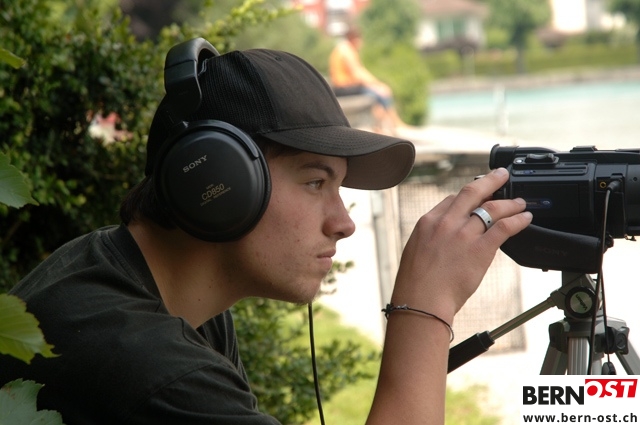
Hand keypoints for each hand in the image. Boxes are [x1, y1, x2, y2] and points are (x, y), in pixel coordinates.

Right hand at [392, 167, 531, 322]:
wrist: (421, 301)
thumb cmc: (416, 283)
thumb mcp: (416, 249)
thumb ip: (432, 237)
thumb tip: (444, 236)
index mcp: (428, 221)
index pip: (452, 199)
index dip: (470, 196)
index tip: (480, 196)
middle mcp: (447, 222)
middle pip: (472, 192)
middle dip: (491, 180)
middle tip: (503, 175)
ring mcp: (464, 234)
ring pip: (492, 207)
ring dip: (510, 202)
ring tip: (521, 202)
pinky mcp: (480, 249)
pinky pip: (504, 227)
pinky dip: (517, 220)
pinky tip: (525, 218)